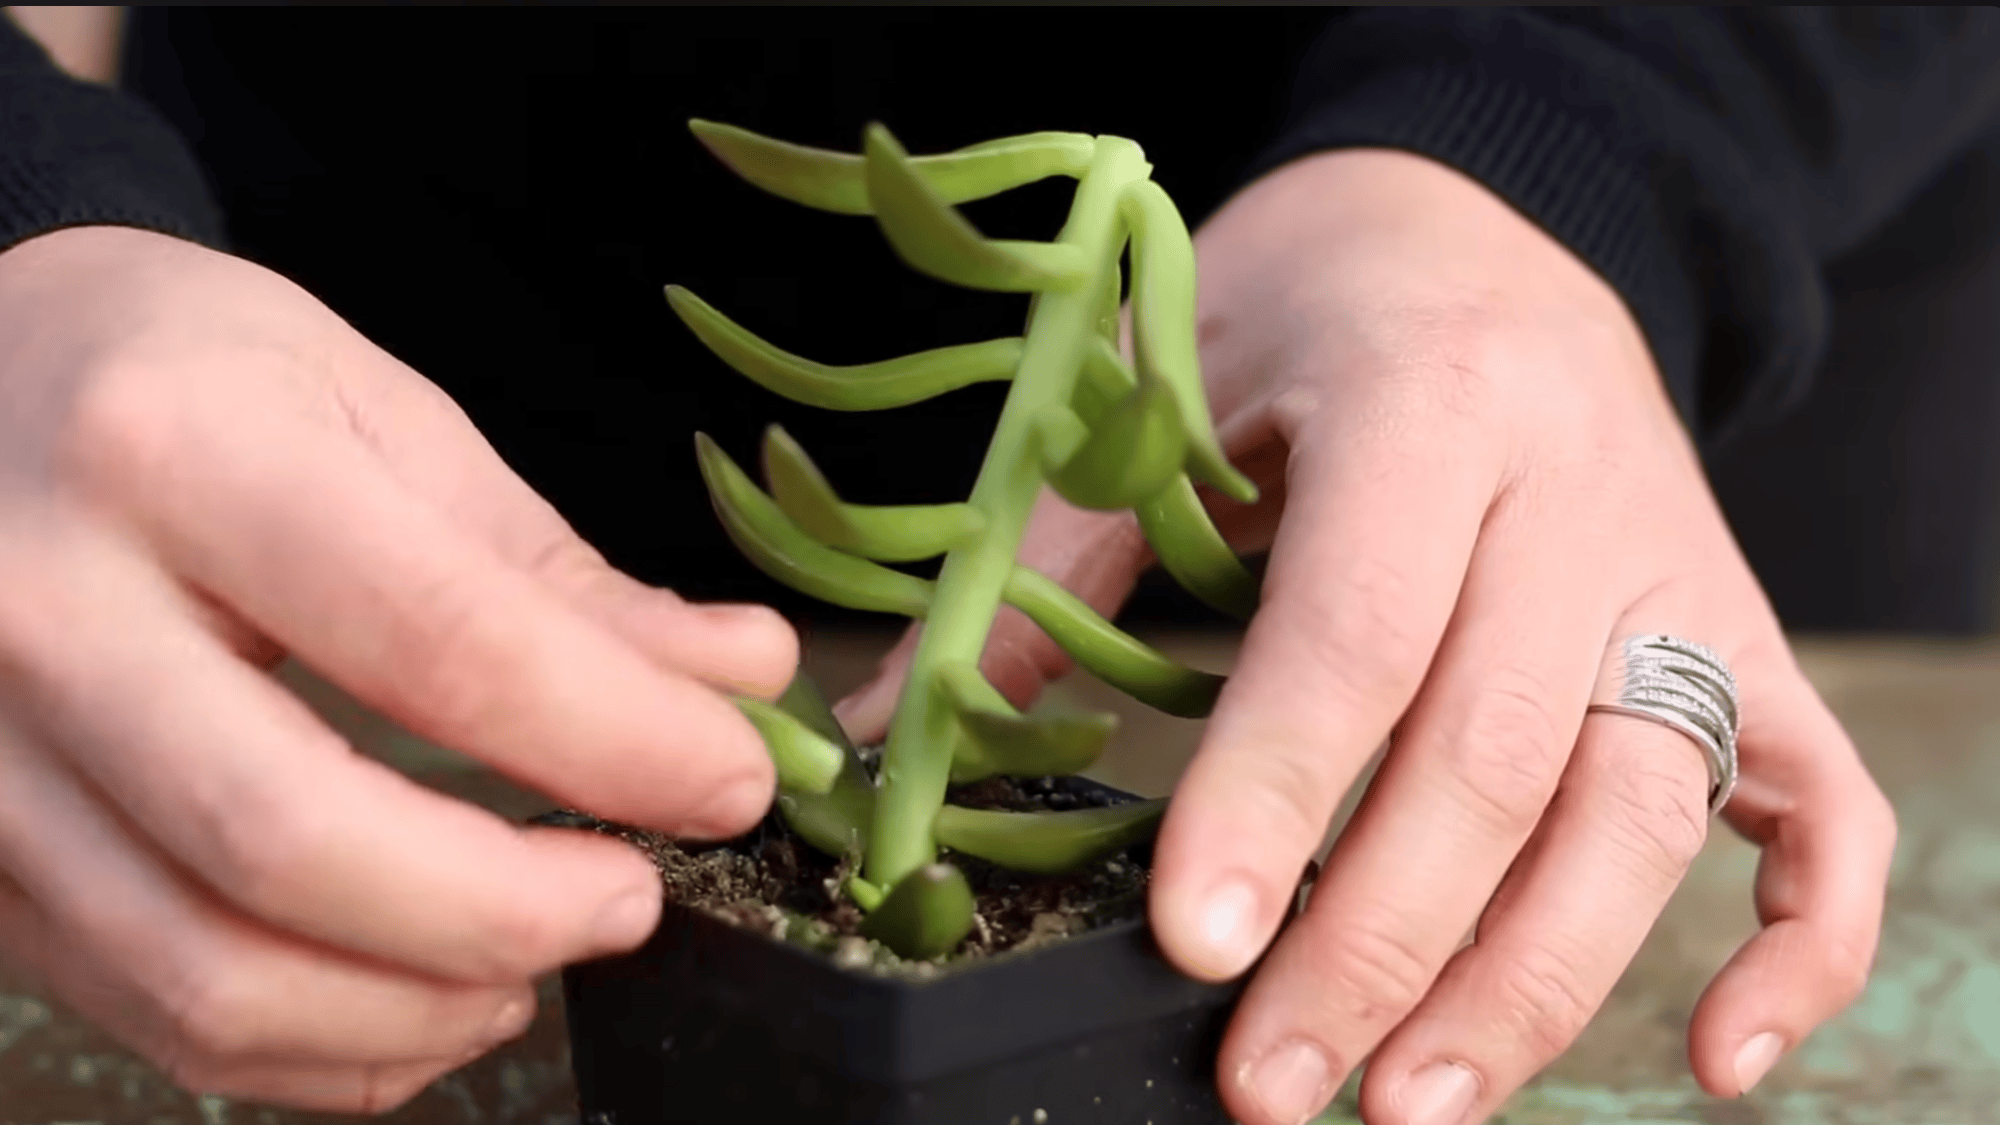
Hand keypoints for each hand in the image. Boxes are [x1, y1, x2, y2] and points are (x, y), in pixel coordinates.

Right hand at [0, 227, 795, 1111]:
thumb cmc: (185, 377)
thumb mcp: (375, 413)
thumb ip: (552, 570)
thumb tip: (742, 678)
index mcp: (175, 456)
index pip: (435, 641)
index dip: (618, 736)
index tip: (734, 777)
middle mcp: (40, 614)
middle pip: (298, 841)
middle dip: (511, 908)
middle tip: (635, 898)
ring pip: (208, 971)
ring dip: (418, 1007)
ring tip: (538, 960)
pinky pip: (149, 1011)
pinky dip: (318, 1049)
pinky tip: (423, 999)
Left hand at [839, 150, 1894, 1124]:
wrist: (1479, 213)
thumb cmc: (1303, 304)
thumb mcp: (1166, 382)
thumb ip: (1049, 561)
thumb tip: (896, 732)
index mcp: (1427, 400)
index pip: (1357, 627)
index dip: (1272, 793)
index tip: (1196, 944)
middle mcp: (1581, 490)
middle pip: (1500, 751)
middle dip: (1379, 942)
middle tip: (1271, 1082)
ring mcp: (1682, 569)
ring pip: (1644, 806)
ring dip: (1537, 981)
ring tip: (1413, 1106)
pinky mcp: (1742, 630)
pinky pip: (1820, 799)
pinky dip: (1797, 940)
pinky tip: (1717, 1066)